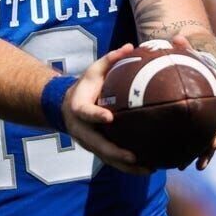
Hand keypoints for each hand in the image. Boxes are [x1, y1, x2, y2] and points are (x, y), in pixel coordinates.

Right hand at [61, 44, 152, 175]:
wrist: (66, 106)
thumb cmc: (86, 86)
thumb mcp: (94, 70)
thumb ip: (110, 60)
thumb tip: (130, 46)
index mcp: (78, 108)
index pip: (86, 113)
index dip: (95, 116)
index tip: (108, 118)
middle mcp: (82, 130)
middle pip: (97, 145)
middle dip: (114, 153)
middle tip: (133, 156)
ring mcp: (89, 142)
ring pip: (106, 158)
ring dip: (126, 166)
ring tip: (148, 169)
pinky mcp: (97, 150)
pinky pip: (113, 161)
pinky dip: (129, 168)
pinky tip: (149, 169)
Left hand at [172, 35, 215, 169]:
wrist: (200, 87)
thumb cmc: (197, 73)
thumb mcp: (193, 61)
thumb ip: (186, 51)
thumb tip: (176, 37)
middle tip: (214, 143)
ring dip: (214, 152)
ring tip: (201, 161)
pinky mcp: (211, 137)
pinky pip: (210, 150)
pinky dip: (202, 157)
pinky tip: (190, 166)